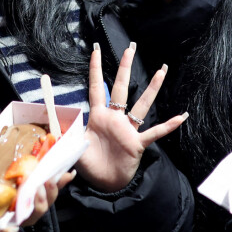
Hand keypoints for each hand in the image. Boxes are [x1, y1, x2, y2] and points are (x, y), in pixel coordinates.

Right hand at [0, 166, 74, 231]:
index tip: (10, 230)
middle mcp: (9, 213)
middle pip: (29, 218)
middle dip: (38, 205)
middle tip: (39, 189)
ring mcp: (21, 201)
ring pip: (41, 205)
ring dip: (51, 193)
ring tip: (54, 178)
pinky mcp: (31, 187)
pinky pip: (48, 188)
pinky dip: (59, 181)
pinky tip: (68, 173)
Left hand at [75, 42, 187, 192]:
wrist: (104, 183)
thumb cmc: (90, 163)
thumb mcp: (74, 146)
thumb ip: (65, 134)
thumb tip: (51, 126)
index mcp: (98, 116)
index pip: (96, 88)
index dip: (95, 69)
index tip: (95, 51)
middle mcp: (115, 118)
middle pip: (121, 88)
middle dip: (125, 68)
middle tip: (131, 48)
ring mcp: (128, 129)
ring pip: (141, 105)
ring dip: (152, 89)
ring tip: (161, 71)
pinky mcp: (137, 143)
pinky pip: (155, 132)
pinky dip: (168, 125)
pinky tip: (181, 116)